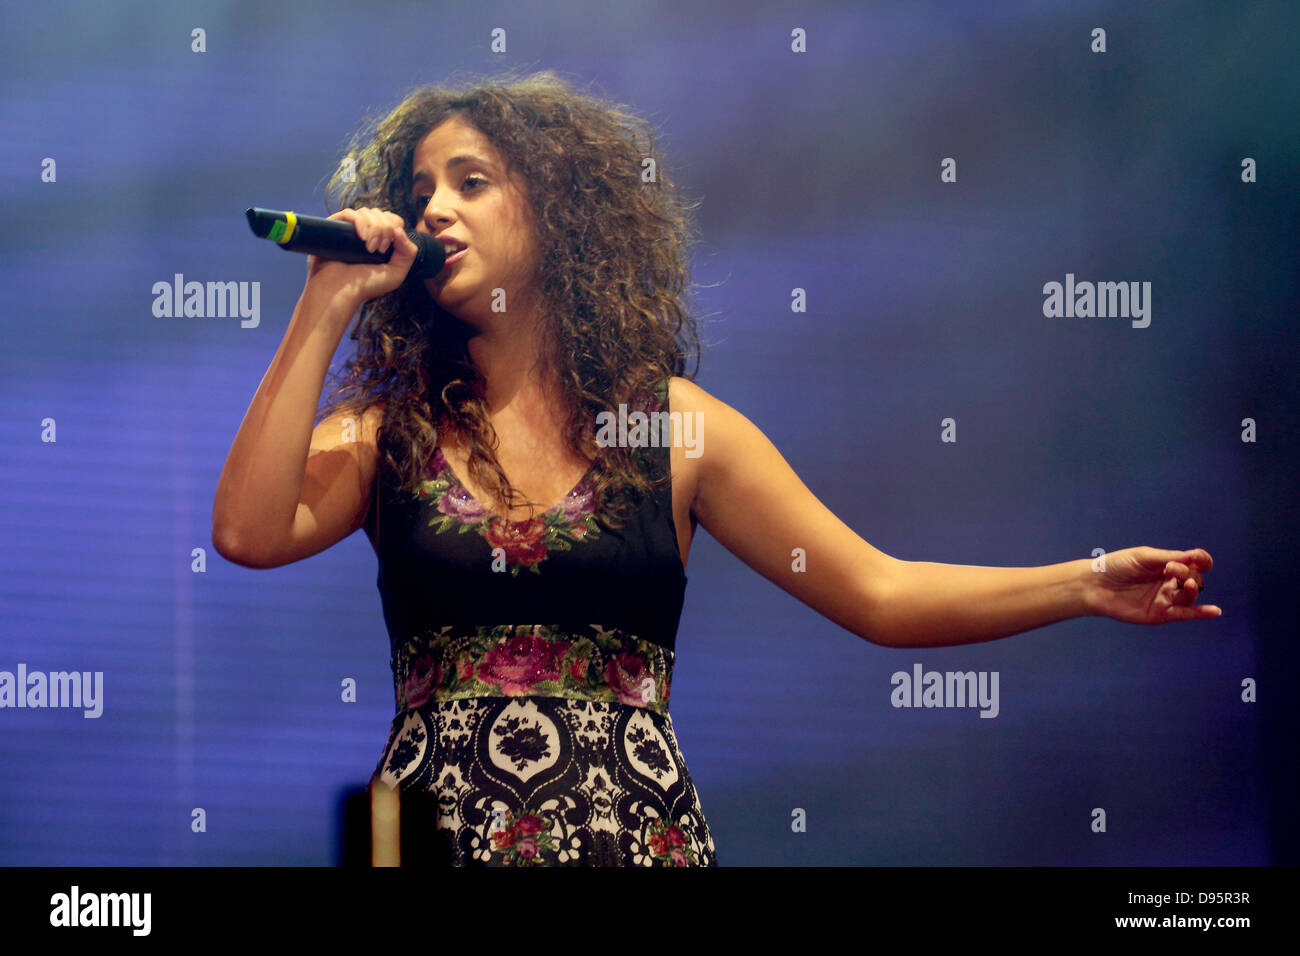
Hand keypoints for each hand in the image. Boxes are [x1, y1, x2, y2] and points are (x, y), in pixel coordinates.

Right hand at [304, 207, 418, 306]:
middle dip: (385, 230)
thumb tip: (399, 229)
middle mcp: (366, 232)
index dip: (394, 228)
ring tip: (369, 248)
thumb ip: (408, 252)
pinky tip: (362, 237)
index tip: (387, 248)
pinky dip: (360, 221)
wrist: (340, 292)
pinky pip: (349, 213)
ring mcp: (350, 229)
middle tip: (378, 250)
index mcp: (380, 240)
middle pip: (382, 214)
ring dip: (374, 228)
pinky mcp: (334, 227)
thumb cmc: (366, 286)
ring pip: (367, 212)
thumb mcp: (396, 273)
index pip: (393, 220)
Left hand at [1085, 546, 1220, 623]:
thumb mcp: (1144, 557)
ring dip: (1193, 589)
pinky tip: (1215, 611)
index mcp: (1166, 564)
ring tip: (1189, 583)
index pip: (1194, 562)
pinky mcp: (1160, 614)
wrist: (1094, 585)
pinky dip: (1200, 613)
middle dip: (1188, 572)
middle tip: (1170, 568)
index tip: (1199, 557)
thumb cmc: (1117, 566)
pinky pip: (1184, 614)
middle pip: (1193, 577)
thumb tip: (1195, 556)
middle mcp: (1169, 582)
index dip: (1201, 560)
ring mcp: (1166, 598)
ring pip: (1190, 596)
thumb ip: (1169, 557)